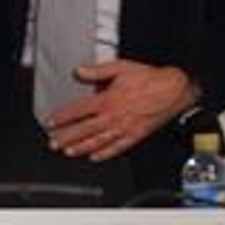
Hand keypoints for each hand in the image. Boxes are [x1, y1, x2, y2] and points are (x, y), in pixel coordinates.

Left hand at [45, 60, 197, 161]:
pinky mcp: (136, 135)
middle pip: (85, 130)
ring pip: (99, 141)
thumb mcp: (120, 67)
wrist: (174, 90)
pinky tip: (95, 157)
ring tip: (68, 152)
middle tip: (53, 143)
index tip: (50, 122)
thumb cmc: (148, 78)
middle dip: (67, 137)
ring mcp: (125, 128)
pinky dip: (105, 154)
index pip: (79, 110)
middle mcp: (114, 116)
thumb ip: (97, 71)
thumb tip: (78, 72)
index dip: (63, 116)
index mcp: (108, 99)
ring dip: (81, 148)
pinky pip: (118, 148)